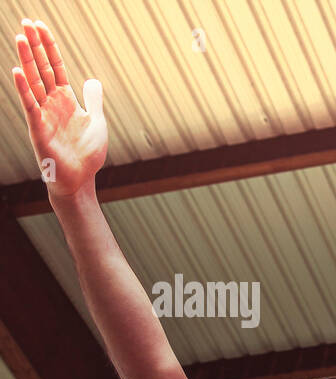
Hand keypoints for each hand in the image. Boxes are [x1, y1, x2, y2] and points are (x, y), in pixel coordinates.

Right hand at [11, 18, 104, 199]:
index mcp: (66, 99)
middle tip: (25, 21)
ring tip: (19, 37)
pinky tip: (18, 72)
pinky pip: (30, 105)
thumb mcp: (97, 121)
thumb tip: (92, 79)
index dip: (49, 46)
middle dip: (34, 45)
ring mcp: (43, 114)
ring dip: (26, 59)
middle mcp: (52, 102)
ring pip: (33, 81)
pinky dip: (24, 89)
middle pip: (42, 67)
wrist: (80, 179)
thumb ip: (93, 99)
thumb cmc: (87, 154)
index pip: (55, 66)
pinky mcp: (38, 128)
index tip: (40, 26)